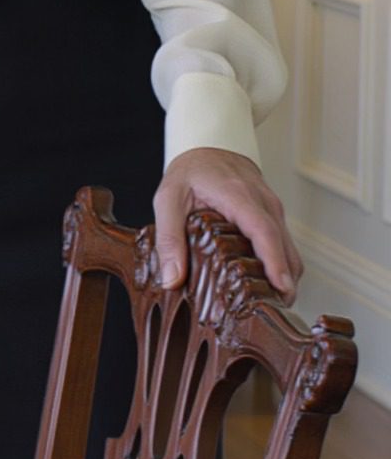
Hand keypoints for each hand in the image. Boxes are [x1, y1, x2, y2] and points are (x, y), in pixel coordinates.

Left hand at [154, 147, 301, 303]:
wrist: (209, 146)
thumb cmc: (189, 172)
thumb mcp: (167, 199)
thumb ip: (168, 238)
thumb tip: (172, 278)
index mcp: (238, 195)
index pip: (264, 230)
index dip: (275, 262)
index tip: (281, 289)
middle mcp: (264, 202)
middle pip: (286, 248)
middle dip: (284, 283)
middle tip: (268, 313)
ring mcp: (274, 209)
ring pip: (291, 250)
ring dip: (284, 278)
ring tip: (265, 305)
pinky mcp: (275, 217)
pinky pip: (285, 245)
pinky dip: (281, 267)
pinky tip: (264, 284)